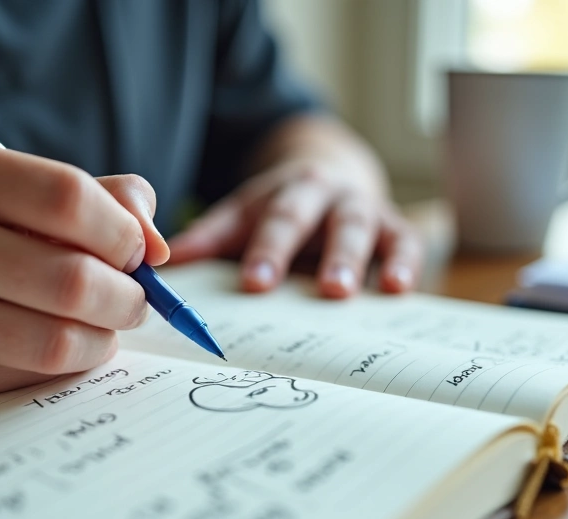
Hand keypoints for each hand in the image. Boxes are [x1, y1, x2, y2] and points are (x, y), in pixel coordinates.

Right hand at [0, 137, 167, 396]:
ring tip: (104, 324)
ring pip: (57, 341)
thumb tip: (156, 248)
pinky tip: (58, 342)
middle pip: (73, 280)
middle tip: (134, 298)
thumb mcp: (12, 186)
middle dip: (127, 296)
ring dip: (104, 338)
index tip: (135, 250)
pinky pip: (28, 375)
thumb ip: (100, 198)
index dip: (123, 231)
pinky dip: (64, 363)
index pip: (69, 198)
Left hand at [166, 158, 422, 297]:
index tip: (255, 284)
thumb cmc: (279, 210)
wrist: (331, 177)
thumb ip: (209, 239)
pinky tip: (400, 289)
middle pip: (321, 222)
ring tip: (348, 293)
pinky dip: (406, 264)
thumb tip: (162, 265)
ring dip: (355, 260)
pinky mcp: (395, 228)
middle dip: (321, 256)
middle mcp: (328, 195)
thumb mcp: (244, 216)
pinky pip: (405, 244)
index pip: (273, 220)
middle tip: (321, 291)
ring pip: (363, 230)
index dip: (267, 251)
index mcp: (287, 191)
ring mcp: (364, 210)